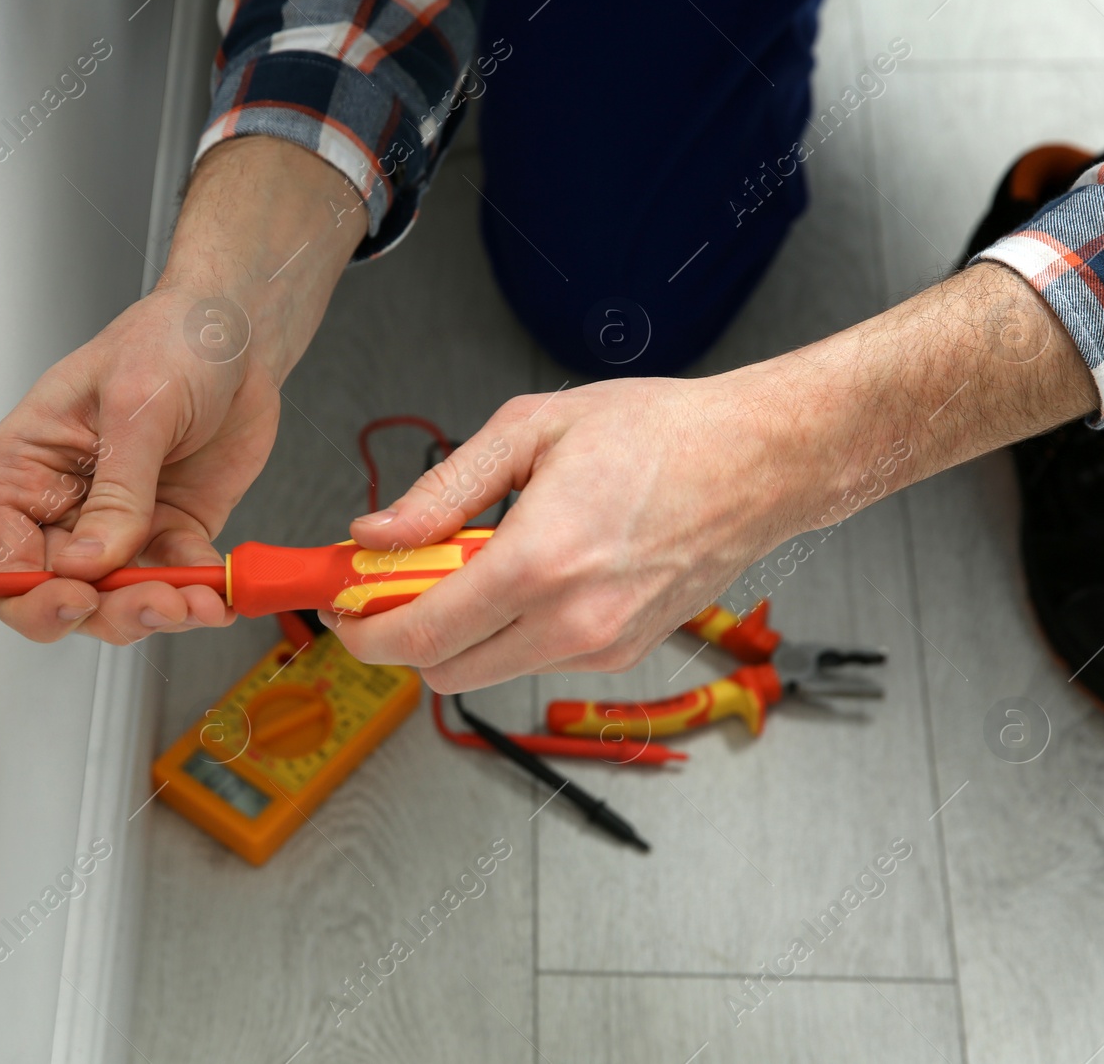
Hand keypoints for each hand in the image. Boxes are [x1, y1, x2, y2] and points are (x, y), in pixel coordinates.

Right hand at [0, 137, 366, 643]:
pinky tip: (219, 594)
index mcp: (26, 470)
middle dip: (110, 610)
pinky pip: (177, 582)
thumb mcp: (137, 405)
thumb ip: (118, 490)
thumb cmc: (169, 339)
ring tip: (196, 602)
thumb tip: (93, 559)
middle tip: (157, 601)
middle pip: (64, 593)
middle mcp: (65, 507)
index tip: (79, 599)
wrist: (238, 336)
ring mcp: (120, 526)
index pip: (6, 559)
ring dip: (159, 610)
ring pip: (121, 599)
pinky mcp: (170, 532)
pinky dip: (199, 597)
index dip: (35, 595)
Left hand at [328, 376, 800, 690]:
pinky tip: (533, 572)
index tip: (344, 608)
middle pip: (444, 672)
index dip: (364, 631)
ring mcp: (602, 646)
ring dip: (459, 633)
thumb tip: (376, 534)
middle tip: (400, 582)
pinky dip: (512, 630)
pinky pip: (537, 658)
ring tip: (478, 562)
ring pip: (488, 671)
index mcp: (539, 563)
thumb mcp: (530, 432)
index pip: (419, 635)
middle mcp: (572, 621)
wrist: (759, 462)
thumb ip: (442, 492)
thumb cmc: (659, 434)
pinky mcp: (624, 653)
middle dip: (405, 636)